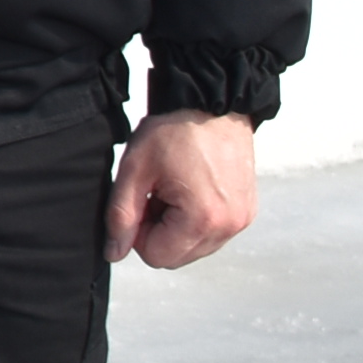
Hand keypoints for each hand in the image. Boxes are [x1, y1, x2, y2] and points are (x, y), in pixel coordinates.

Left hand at [105, 110, 256, 268]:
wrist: (213, 106)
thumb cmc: (175, 132)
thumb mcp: (135, 170)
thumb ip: (121, 215)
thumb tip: (115, 252)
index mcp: (203, 220)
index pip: (156, 257)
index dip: (138, 232)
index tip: (141, 201)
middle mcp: (229, 227)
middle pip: (177, 257)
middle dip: (157, 231)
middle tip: (155, 194)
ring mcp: (242, 221)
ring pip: (194, 247)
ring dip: (176, 227)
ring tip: (173, 190)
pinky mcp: (247, 212)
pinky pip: (213, 233)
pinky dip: (195, 220)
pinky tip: (189, 190)